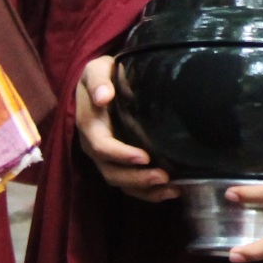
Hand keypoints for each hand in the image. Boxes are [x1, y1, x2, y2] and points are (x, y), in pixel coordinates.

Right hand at [75, 54, 180, 201]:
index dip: (121, 155)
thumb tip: (103, 96)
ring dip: (146, 190)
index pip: (102, 147)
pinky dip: (149, 192)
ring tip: (172, 188)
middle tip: (163, 177)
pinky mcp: (120, 162)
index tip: (145, 156)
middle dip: (137, 178)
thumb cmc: (102, 76)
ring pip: (122, 182)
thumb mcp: (96, 70)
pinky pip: (131, 184)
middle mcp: (96, 147)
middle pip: (112, 172)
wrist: (102, 83)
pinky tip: (172, 191)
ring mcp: (108, 158)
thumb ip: (97, 81)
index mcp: (90, 126)